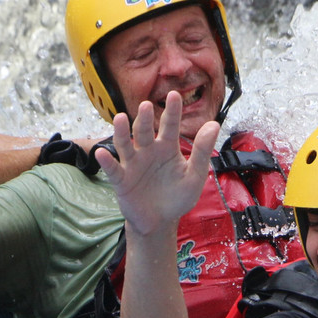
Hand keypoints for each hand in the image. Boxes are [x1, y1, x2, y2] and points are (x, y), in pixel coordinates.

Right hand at [97, 91, 218, 235]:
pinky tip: (102, 153)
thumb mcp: (194, 176)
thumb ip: (202, 151)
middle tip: (146, 105)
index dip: (172, 111)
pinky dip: (107, 162)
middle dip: (144, 118)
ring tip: (119, 118)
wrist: (160, 222)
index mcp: (167, 148)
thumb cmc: (177, 197)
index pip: (169, 125)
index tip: (174, 95)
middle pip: (144, 131)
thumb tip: (214, 124)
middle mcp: (148, 151)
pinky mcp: (121, 180)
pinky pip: (113, 169)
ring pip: (126, 145)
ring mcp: (133, 164)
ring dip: (122, 132)